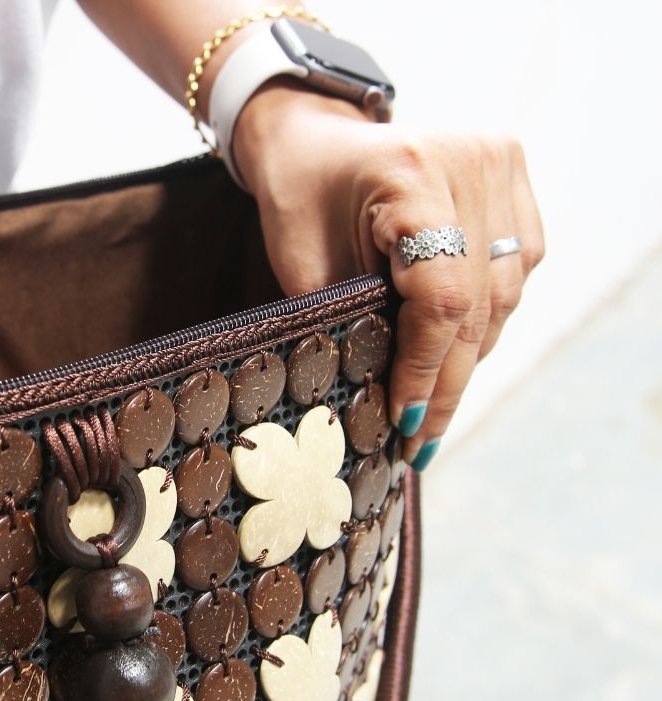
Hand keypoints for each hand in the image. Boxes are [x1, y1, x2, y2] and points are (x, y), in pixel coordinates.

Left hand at [233, 83, 543, 468]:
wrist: (317, 141)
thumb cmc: (300, 200)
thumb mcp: (304, 265)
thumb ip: (349, 325)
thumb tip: (390, 406)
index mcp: (411, 173)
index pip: (440, 295)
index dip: (426, 368)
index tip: (405, 423)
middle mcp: (472, 161)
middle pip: (478, 302)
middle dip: (447, 382)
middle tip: (424, 443)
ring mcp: (501, 165)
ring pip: (504, 293)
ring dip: (469, 360)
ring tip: (436, 413)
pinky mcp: (514, 178)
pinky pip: (517, 268)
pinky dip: (486, 319)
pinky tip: (455, 358)